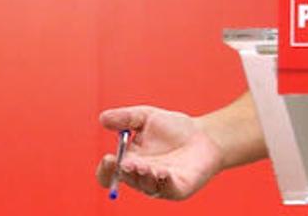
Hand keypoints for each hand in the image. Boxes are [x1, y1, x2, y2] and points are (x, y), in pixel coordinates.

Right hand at [95, 105, 223, 199]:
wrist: (205, 135)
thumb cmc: (173, 128)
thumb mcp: (146, 117)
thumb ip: (126, 118)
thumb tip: (102, 118)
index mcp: (128, 162)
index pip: (109, 173)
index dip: (105, 170)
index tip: (109, 158)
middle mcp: (140, 177)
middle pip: (126, 180)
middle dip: (125, 171)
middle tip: (127, 162)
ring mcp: (158, 185)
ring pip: (146, 185)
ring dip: (143, 176)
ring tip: (144, 166)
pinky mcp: (177, 189)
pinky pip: (167, 189)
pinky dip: (164, 182)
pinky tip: (163, 172)